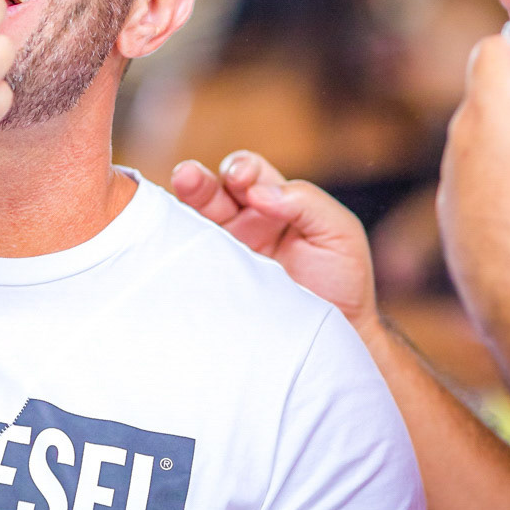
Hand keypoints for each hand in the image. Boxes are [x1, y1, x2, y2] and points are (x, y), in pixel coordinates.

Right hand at [170, 152, 380, 336]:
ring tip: (175, 190)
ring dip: (181, 204)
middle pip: (212, 190)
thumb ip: (306, 201)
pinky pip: (187, 260)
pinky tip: (167, 235)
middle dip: (197, 178)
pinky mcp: (212, 284)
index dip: (243, 169)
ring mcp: (225, 253)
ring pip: (193, 220)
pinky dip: (174, 244)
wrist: (333, 340)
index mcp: (275, 203)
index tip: (245, 184)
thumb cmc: (342, 282)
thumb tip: (257, 193)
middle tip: (188, 176)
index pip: (250, 173)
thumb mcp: (339, 232)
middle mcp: (245, 223)